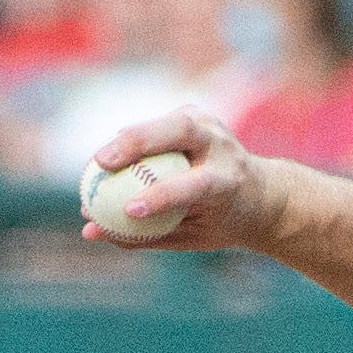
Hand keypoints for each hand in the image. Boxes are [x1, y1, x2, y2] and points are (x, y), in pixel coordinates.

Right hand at [83, 110, 274, 252]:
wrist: (261, 192)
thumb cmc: (221, 221)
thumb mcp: (192, 237)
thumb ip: (145, 235)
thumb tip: (90, 232)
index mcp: (230, 181)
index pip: (194, 185)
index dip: (161, 196)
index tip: (129, 210)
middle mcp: (222, 146)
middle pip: (179, 131)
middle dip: (138, 143)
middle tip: (100, 163)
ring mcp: (209, 125)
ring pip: (166, 122)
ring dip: (129, 138)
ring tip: (98, 161)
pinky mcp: (193, 115)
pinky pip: (157, 126)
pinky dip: (133, 140)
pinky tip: (111, 155)